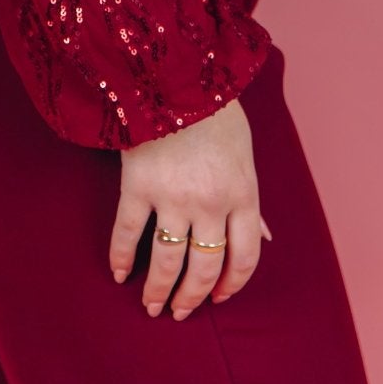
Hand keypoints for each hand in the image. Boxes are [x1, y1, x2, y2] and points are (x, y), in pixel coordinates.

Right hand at [108, 97, 271, 319]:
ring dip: (158, 290)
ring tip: (152, 306)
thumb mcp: (244, 152)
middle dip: (192, 297)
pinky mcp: (138, 186)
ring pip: (167, 261)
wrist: (173, 71)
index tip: (220, 297)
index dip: (232, 284)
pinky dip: (120, 257)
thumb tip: (263, 238)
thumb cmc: (214, 109)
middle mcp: (210, 203)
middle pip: (204, 268)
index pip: (245, 258)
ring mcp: (172, 197)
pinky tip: (119, 274)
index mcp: (242, 194)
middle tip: (180, 312)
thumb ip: (250, 200)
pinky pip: (127, 233)